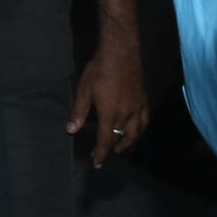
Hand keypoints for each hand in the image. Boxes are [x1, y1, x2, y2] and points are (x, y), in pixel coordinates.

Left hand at [67, 38, 147, 167]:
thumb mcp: (84, 90)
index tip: (96, 163)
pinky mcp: (144, 101)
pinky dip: (140, 130)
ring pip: (135, 133)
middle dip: (110, 148)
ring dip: (126, 142)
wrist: (121, 53)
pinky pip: (145, 121)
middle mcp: (127, 115)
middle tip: (101, 154)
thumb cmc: (99, 70)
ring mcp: (138, 108)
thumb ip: (79, 112)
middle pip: (119, 138)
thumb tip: (71, 130)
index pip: (105, 141)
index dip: (100, 153)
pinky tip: (135, 131)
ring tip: (119, 148)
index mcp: (110, 114)